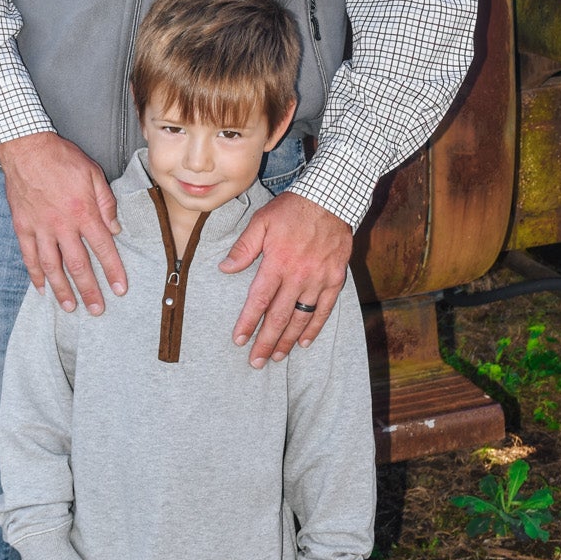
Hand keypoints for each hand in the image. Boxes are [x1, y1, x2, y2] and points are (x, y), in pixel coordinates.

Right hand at [0, 132, 127, 315]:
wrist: (26, 148)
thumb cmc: (62, 158)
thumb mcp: (93, 173)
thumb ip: (106, 202)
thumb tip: (116, 228)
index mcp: (84, 212)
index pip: (103, 248)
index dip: (113, 271)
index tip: (120, 289)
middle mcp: (62, 225)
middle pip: (79, 265)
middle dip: (89, 290)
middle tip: (97, 310)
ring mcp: (40, 228)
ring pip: (53, 266)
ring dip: (62, 289)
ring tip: (70, 307)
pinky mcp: (23, 226)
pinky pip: (29, 256)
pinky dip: (35, 274)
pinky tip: (41, 289)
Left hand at [219, 191, 353, 365]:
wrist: (331, 198)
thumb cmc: (292, 208)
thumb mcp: (262, 221)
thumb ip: (244, 247)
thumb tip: (225, 269)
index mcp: (277, 263)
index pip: (259, 301)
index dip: (248, 323)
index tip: (239, 340)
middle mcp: (298, 276)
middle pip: (279, 317)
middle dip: (266, 342)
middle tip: (256, 362)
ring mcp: (319, 279)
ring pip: (301, 317)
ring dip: (288, 340)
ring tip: (277, 356)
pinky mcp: (335, 278)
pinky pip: (324, 309)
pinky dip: (315, 327)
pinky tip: (304, 342)